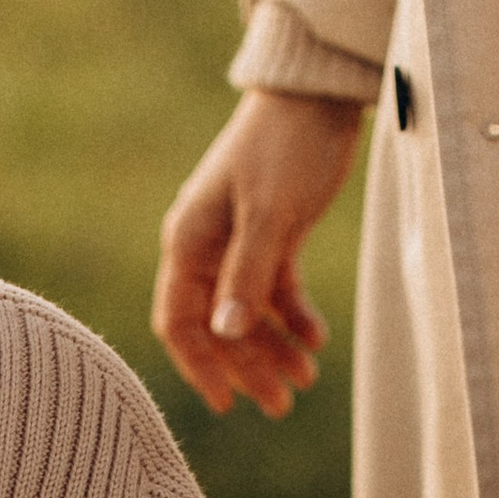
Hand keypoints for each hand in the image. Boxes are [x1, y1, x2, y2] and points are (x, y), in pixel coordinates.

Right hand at [153, 89, 364, 416]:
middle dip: (248, 367)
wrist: (318, 92)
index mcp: (189, 242)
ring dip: (273, 348)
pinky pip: (275, 290)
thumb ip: (246, 275)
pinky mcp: (272, 233)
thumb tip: (226, 334)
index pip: (180, 322)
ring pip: (248, 313)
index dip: (200, 366)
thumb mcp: (268, 213)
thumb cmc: (286, 146)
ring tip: (307, 379)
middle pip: (218, 326)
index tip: (228, 404)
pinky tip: (315, 339)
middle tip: (283, 405)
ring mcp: (238, 242)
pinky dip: (293, 316)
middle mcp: (206, 247)